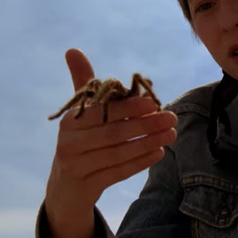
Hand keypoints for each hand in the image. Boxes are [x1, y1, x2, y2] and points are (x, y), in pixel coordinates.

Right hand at [43, 48, 176, 237]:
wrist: (66, 188)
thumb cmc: (80, 142)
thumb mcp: (80, 114)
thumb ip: (83, 82)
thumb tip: (72, 49)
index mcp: (70, 121)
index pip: (103, 112)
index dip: (129, 107)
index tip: (153, 103)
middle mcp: (68, 143)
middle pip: (113, 132)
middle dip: (146, 124)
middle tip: (172, 118)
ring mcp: (76, 166)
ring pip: (118, 153)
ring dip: (148, 142)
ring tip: (171, 134)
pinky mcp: (86, 185)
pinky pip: (118, 172)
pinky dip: (140, 162)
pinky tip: (158, 152)